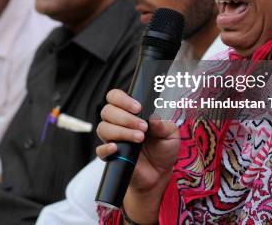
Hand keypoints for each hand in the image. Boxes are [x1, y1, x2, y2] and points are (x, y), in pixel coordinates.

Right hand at [96, 89, 179, 222]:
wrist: (160, 174)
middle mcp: (118, 123)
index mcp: (130, 112)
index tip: (138, 108)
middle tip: (143, 127)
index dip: (123, 99)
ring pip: (103, 128)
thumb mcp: (170, 135)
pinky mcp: (111, 156)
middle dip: (125, 118)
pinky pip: (100, 150)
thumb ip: (164, 125)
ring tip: (139, 138)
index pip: (115, 97)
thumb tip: (154, 118)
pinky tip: (117, 148)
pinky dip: (106, 148)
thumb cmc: (163, 149)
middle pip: (107, 111)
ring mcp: (113, 139)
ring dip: (121, 131)